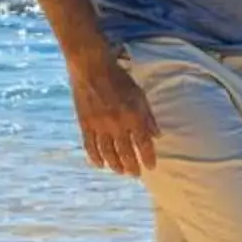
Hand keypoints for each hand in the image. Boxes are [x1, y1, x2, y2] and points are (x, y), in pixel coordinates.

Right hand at [68, 53, 157, 175]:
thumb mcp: (139, 93)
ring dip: (115, 165)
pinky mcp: (85, 124)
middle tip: (135, 174)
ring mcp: (99, 126)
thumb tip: (157, 135)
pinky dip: (95, 158)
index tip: (150, 167)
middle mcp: (117, 124)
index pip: (143, 143)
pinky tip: (100, 165)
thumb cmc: (118, 78)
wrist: (91, 67)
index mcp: (133, 115)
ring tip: (121, 171)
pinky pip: (90, 146)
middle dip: (132, 166)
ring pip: (108, 153)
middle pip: (126, 152)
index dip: (148, 157)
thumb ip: (148, 116)